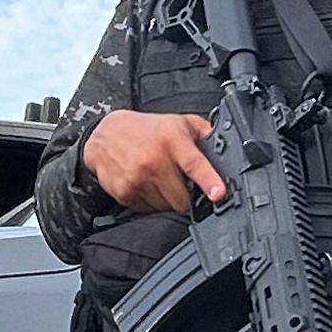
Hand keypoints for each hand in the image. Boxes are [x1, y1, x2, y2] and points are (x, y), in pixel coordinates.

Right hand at [84, 109, 224, 215]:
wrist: (105, 134)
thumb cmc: (146, 130)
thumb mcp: (178, 122)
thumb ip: (204, 133)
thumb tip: (227, 148)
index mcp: (171, 140)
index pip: (193, 164)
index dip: (209, 181)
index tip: (218, 194)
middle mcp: (153, 160)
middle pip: (183, 199)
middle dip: (187, 196)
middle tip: (180, 182)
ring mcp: (137, 178)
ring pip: (166, 207)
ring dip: (168, 199)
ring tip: (160, 180)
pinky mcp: (124, 192)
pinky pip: (149, 210)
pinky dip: (151, 201)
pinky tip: (146, 184)